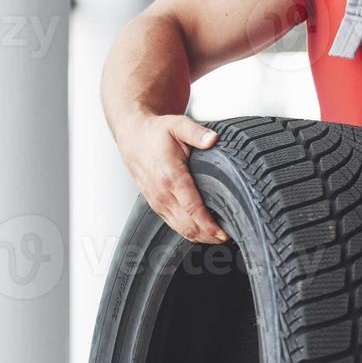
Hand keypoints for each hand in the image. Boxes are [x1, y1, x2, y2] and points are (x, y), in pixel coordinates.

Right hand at [114, 114, 228, 243]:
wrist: (132, 135)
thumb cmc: (156, 132)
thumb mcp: (178, 125)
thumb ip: (197, 133)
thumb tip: (213, 139)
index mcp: (170, 176)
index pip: (192, 208)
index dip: (208, 225)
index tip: (223, 233)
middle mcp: (161, 193)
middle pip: (187, 224)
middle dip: (208, 235)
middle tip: (229, 237)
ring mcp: (156, 200)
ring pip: (179, 228)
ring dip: (199, 236)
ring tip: (219, 237)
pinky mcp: (155, 203)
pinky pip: (171, 224)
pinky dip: (187, 231)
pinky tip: (202, 232)